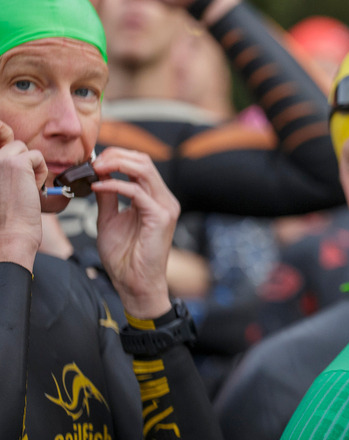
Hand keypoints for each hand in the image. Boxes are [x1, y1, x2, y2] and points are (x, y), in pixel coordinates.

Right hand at [0, 121, 46, 269]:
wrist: (9, 235)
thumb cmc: (6, 217)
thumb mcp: (1, 187)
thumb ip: (5, 171)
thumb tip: (18, 151)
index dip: (2, 134)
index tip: (6, 136)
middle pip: (12, 145)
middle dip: (23, 163)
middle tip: (20, 187)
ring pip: (24, 148)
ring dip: (31, 167)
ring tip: (24, 188)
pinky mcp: (15, 163)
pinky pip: (37, 157)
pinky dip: (41, 172)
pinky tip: (31, 189)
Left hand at [91, 147, 178, 318]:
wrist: (135, 283)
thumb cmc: (124, 257)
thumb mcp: (109, 220)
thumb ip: (107, 197)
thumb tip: (98, 176)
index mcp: (155, 198)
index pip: (140, 165)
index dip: (117, 157)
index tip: (92, 162)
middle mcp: (164, 199)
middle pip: (144, 161)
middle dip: (115, 156)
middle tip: (92, 162)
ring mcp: (165, 206)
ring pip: (144, 169)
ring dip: (116, 165)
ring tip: (95, 169)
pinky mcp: (161, 217)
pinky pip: (136, 191)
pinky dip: (115, 186)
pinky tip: (98, 187)